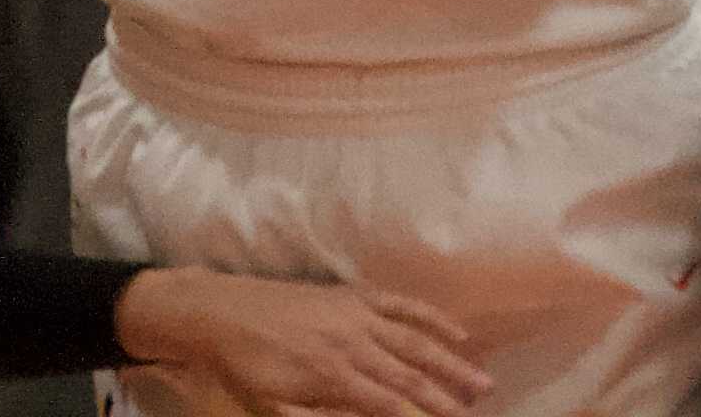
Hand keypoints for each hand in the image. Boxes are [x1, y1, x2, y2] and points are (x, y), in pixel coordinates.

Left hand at [113, 268, 491, 416]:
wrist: (219, 312)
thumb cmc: (244, 369)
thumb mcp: (273, 410)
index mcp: (332, 376)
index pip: (389, 404)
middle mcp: (351, 343)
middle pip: (409, 375)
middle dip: (447, 395)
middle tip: (478, 409)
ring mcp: (355, 314)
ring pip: (414, 341)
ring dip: (450, 362)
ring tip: (482, 382)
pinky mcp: (352, 295)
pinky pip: (400, 304)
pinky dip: (430, 317)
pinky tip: (457, 332)